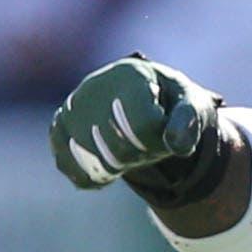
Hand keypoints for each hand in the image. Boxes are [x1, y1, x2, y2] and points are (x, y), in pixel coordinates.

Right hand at [50, 55, 222, 196]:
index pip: (144, 125)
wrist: (144, 98)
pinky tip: (106, 170)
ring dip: (114, 169)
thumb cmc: (172, 103)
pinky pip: (66, 163)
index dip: (160, 142)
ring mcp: (72, 107)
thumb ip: (188, 123)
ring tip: (129, 155)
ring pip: (88, 158)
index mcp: (130, 75)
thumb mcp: (192, 106)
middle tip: (147, 147)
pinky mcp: (59, 127)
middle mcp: (94, 86)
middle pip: (115, 146)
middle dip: (138, 157)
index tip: (166, 136)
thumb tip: (175, 146)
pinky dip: (89, 177)